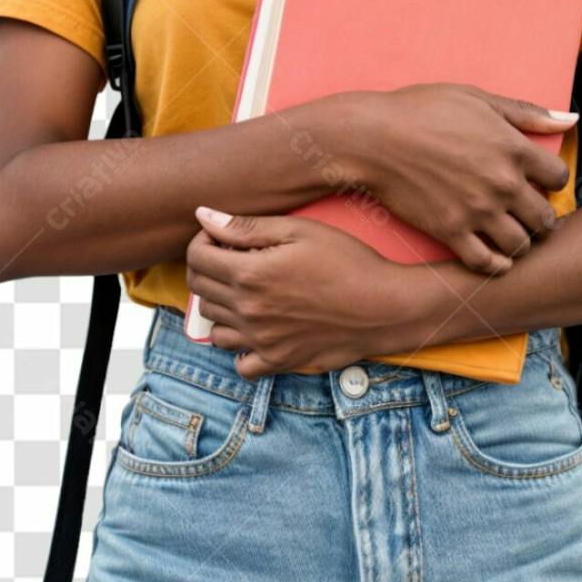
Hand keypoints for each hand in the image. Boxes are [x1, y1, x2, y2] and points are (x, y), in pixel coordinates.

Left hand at [185, 206, 410, 377]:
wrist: (385, 306)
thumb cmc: (348, 261)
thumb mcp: (300, 230)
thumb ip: (246, 227)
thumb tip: (203, 216)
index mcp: (250, 273)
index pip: (196, 258)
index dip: (203, 242)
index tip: (221, 238)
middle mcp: (248, 311)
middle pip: (200, 291)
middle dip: (209, 270)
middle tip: (235, 260)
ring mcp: (262, 341)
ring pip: (214, 329)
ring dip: (222, 309)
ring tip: (247, 294)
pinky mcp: (278, 362)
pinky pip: (240, 364)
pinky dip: (242, 349)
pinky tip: (258, 330)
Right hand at [353, 82, 576, 277]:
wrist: (373, 137)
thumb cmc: (422, 110)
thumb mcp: (478, 98)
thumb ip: (526, 112)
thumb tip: (571, 120)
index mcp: (513, 149)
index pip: (559, 178)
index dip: (551, 181)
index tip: (538, 182)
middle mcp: (502, 184)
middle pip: (545, 218)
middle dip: (542, 217)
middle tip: (528, 214)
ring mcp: (477, 211)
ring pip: (521, 244)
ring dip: (521, 242)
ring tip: (511, 233)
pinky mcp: (450, 231)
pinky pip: (487, 262)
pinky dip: (496, 264)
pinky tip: (494, 256)